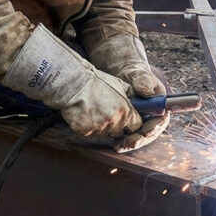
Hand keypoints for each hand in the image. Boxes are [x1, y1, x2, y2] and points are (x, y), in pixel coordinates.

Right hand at [2, 24, 141, 137]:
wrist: (73, 85)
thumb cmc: (96, 82)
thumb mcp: (119, 84)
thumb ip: (132, 95)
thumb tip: (142, 100)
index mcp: (125, 111)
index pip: (136, 126)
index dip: (132, 122)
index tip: (128, 118)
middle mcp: (114, 122)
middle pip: (120, 131)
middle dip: (117, 124)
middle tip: (107, 110)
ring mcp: (99, 128)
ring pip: (105, 133)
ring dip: (102, 125)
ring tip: (95, 109)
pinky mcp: (85, 132)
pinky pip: (91, 133)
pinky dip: (89, 126)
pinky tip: (85, 113)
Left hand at [109, 63, 168, 151]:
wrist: (123, 76)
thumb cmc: (135, 75)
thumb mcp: (141, 76)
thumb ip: (144, 82)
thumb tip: (147, 92)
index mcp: (160, 105)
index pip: (161, 120)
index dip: (154, 127)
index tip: (146, 131)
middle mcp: (152, 116)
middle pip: (150, 132)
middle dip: (141, 139)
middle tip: (132, 142)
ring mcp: (141, 121)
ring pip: (139, 137)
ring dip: (131, 143)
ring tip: (121, 146)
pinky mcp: (129, 125)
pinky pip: (128, 136)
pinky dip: (122, 142)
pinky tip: (116, 145)